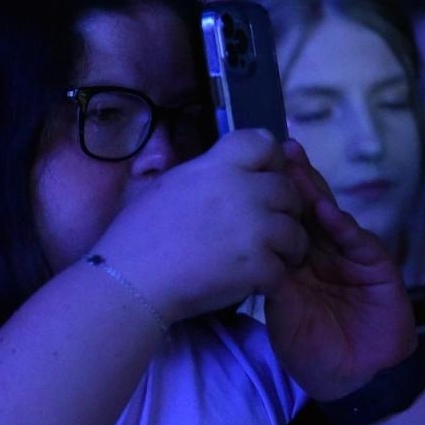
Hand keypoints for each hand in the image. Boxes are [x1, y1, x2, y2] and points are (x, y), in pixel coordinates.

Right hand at [98, 129, 308, 322]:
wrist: (129, 281)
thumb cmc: (135, 236)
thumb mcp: (165, 186)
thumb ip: (203, 174)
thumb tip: (222, 172)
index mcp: (217, 167)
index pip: (264, 142)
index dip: (270, 160)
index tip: (263, 178)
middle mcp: (242, 191)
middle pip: (287, 190)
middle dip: (283, 208)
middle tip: (268, 227)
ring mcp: (254, 229)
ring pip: (295, 232)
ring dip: (285, 246)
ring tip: (268, 257)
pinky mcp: (258, 266)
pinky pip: (282, 269)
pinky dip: (270, 278)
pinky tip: (253, 282)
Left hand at [263, 139, 415, 400]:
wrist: (354, 379)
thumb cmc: (312, 350)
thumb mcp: (280, 313)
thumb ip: (266, 280)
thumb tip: (236, 251)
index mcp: (297, 263)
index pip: (281, 222)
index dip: (269, 198)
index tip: (248, 170)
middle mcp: (324, 254)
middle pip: (306, 210)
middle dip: (292, 182)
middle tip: (276, 150)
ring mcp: (351, 258)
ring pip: (331, 219)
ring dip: (315, 194)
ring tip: (296, 167)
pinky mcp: (377, 269)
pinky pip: (359, 243)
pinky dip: (343, 228)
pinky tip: (326, 212)